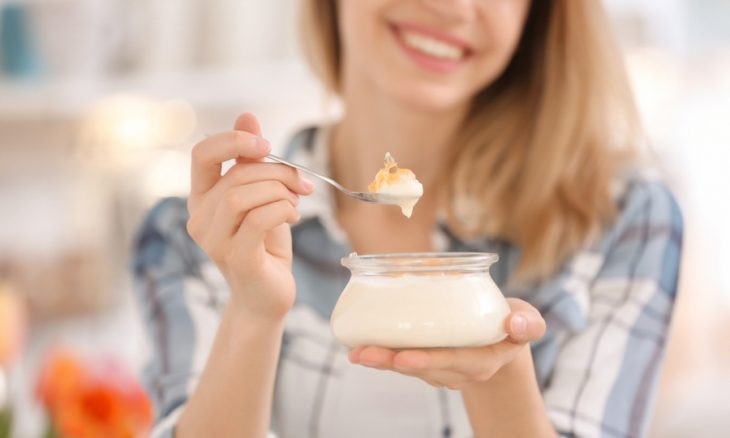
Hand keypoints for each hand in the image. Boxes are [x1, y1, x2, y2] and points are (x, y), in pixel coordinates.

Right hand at [186, 113, 313, 320]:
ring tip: (296, 201)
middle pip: (234, 175)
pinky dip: (283, 210)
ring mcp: (213, 241)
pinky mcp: (235, 258)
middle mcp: (199, 218)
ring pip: (242, 195)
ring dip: (280, 191)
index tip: (267, 145)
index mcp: (202, 198)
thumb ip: (252, 161)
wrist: (268, 295)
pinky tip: (294, 215)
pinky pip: (258, 219)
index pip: (201, 154)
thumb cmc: (264, 244)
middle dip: (277, 172)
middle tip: (303, 182)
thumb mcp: (261, 195)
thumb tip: (247, 116)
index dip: (233, 141)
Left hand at [348, 298, 545, 389]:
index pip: (454, 361)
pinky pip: (402, 360)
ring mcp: (440, 368)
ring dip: (380, 359)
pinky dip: (381, 354)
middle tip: (365, 353)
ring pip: (407, 366)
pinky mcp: (426, 361)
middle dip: (392, 361)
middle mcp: (457, 369)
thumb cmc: (512, 324)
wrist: (501, 340)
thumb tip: (516, 321)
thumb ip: (528, 323)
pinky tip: (357, 347)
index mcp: (482, 359)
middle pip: (422, 367)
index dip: (428, 361)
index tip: (404, 358)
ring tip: (355, 352)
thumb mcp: (528, 321)